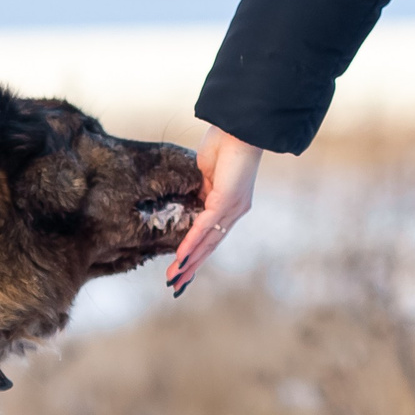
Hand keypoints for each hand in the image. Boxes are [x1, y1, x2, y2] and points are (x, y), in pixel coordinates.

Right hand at [168, 125, 261, 293]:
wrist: (240, 127)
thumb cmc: (224, 143)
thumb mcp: (206, 173)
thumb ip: (201, 191)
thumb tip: (191, 204)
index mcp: (229, 204)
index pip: (211, 235)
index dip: (196, 253)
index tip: (183, 269)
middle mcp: (234, 211)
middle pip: (210, 245)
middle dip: (191, 267)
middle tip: (176, 287)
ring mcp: (232, 208)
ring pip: (207, 241)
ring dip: (189, 261)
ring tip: (174, 279)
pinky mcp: (227, 201)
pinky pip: (205, 226)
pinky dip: (192, 243)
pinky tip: (182, 257)